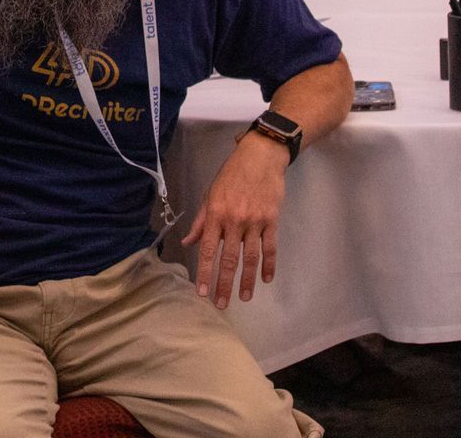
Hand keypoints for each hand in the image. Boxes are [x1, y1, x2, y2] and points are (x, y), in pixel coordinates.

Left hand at [182, 133, 286, 308]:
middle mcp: (234, 221)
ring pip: (251, 257)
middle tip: (221, 304)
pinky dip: (269, 265)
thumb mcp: (210, 194)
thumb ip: (200, 221)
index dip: (204, 272)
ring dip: (248, 280)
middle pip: (229, 259)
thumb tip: (187, 241)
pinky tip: (266, 279)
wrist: (260, 157)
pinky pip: (271, 247)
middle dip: (224, 284)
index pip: (208, 249)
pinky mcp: (272, 220)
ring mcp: (255, 221)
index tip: (201, 292)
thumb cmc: (231, 175)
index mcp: (215, 214)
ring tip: (245, 298)